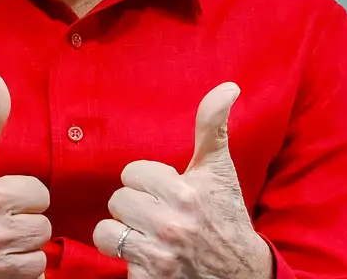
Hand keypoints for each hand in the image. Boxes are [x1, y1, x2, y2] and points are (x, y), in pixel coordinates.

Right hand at [0, 72, 51, 278]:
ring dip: (23, 251)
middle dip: (25, 222)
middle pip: (42, 227)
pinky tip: (0, 262)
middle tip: (2, 219)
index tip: (5, 195)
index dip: (24, 194)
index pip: (40, 195)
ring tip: (1, 241)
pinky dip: (18, 274)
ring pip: (36, 258)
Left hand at [92, 82, 271, 278]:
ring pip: (106, 231)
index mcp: (186, 193)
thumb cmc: (226, 215)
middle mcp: (171, 225)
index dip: (147, 181)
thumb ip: (213, 127)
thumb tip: (228, 87)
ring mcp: (158, 256)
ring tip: (144, 233)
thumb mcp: (220, 170)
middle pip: (118, 200)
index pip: (132, 173)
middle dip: (135, 206)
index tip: (165, 190)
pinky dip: (126, 259)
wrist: (240, 272)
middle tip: (156, 213)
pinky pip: (114, 260)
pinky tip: (147, 256)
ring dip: (122, 232)